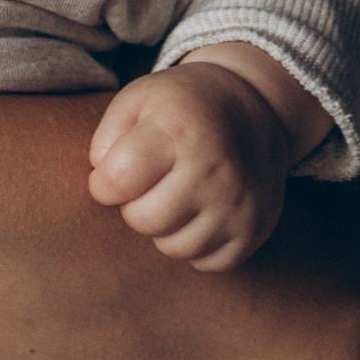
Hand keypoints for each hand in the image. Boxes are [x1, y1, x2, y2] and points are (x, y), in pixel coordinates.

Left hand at [86, 62, 293, 271]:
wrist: (257, 107)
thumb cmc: (184, 106)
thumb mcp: (138, 98)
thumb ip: (107, 137)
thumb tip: (102, 182)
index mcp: (178, 131)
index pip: (116, 181)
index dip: (104, 182)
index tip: (115, 171)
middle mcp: (214, 169)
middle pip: (142, 220)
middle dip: (135, 205)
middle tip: (151, 183)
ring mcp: (239, 203)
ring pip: (173, 248)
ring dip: (165, 227)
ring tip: (176, 194)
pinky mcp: (255, 229)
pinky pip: (205, 262)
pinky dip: (196, 243)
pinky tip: (201, 210)